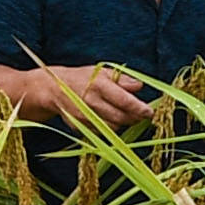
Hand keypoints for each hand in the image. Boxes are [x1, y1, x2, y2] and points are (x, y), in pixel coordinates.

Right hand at [42, 62, 166, 131]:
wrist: (54, 89)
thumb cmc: (82, 78)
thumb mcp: (102, 72)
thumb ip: (122, 79)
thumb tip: (140, 86)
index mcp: (98, 85)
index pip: (124, 100)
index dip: (139, 108)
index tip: (150, 112)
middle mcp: (92, 102)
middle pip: (121, 117)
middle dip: (135, 118)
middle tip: (143, 114)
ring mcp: (85, 117)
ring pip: (113, 127)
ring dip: (124, 123)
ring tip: (128, 115)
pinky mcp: (81, 127)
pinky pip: (102, 132)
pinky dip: (111, 127)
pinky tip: (112, 119)